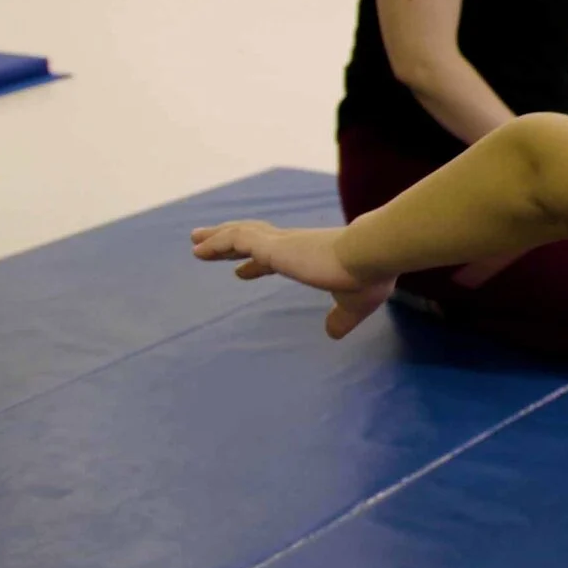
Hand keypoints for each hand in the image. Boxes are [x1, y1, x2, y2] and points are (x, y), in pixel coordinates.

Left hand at [191, 220, 392, 339]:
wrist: (372, 254)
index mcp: (312, 255)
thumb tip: (333, 333)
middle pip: (253, 238)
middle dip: (230, 240)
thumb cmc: (368, 276)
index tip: (241, 270)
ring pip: (241, 234)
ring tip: (194, 240)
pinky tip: (199, 250)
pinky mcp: (274, 246)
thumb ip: (342, 318)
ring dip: (216, 237)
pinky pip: (236, 240)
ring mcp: (283, 243)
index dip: (257, 263)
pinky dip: (216, 243)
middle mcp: (295, 244)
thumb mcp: (354, 304)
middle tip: (206, 241)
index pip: (278, 256)